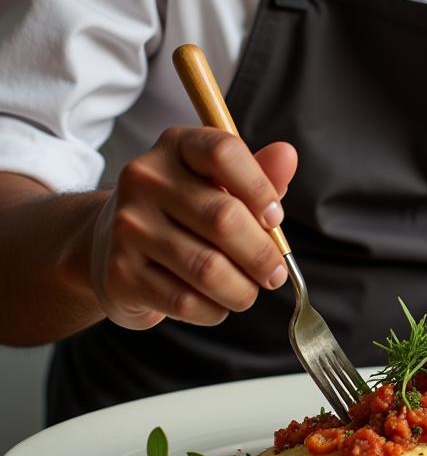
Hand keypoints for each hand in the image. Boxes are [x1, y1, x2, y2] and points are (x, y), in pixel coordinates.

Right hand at [89, 128, 297, 329]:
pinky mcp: (119, 274)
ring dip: (242, 288)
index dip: (259, 188)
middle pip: (223, 217)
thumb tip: (287, 155)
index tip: (275, 217)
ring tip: (250, 290)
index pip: (224, 152)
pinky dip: (214, 309)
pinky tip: (217, 302)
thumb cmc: (184, 210)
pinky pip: (185, 301)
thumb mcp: (220, 183)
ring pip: (208, 268)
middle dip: (262, 254)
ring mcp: (127, 227)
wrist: (110, 244)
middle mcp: (144, 179)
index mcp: (175, 146)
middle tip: (276, 272)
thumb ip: (259, 172)